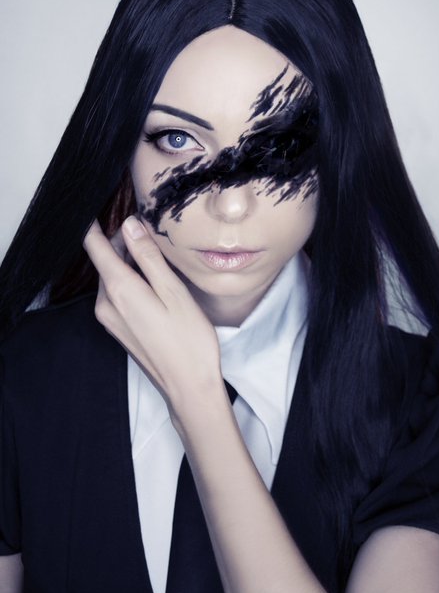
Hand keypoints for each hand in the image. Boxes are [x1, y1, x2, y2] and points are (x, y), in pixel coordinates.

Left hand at [82, 216, 222, 418]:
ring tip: (154, 252)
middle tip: (147, 228)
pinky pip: (117, 294)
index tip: (104, 206)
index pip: (94, 246)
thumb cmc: (188, 339)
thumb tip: (130, 226)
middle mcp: (106, 304)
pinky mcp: (119, 329)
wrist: (189, 386)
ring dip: (128, 261)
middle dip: (121, 241)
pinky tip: (153, 280)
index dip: (97, 223)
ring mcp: (111, 319)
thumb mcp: (173, 291)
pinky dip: (130, 280)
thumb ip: (149, 257)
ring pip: (111, 277)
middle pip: (104, 260)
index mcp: (119, 290)